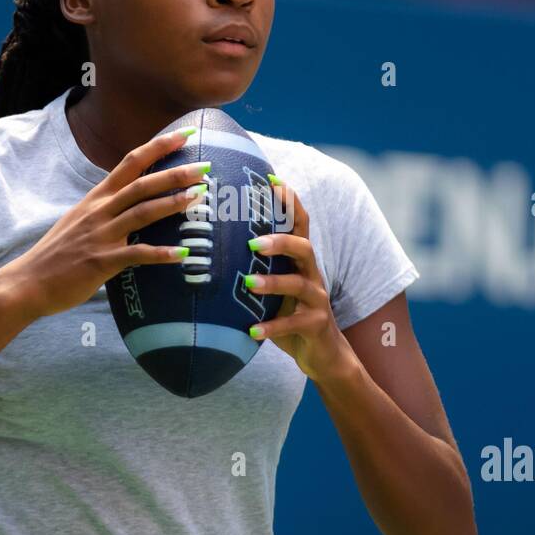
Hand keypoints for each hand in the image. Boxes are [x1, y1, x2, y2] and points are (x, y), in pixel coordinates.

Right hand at [10, 127, 211, 318]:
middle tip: (204, 165)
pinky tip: (183, 254)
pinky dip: (161, 253)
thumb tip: (132, 201)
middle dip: (175, 172)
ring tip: (200, 196)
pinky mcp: (101, 261)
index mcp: (97, 198)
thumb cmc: (57, 254)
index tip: (185, 133)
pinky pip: (137, 254)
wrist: (28, 282)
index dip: (159, 146)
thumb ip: (107, 209)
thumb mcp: (81, 220)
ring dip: (173, 203)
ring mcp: (101, 235)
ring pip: (142, 212)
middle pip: (142, 184)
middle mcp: (100, 211)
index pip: (131, 162)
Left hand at [246, 177, 356, 383]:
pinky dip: (272, 327)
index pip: (299, 223)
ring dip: (274, 282)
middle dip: (280, 240)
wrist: (323, 354)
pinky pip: (294, 324)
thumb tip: (211, 247)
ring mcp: (316, 300)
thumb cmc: (290, 314)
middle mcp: (312, 275)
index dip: (289, 200)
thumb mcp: (275, 287)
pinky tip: (252, 331)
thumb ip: (256, 267)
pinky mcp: (315, 325)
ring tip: (249, 284)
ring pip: (299, 284)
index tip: (270, 179)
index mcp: (300, 262)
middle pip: (303, 247)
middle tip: (252, 242)